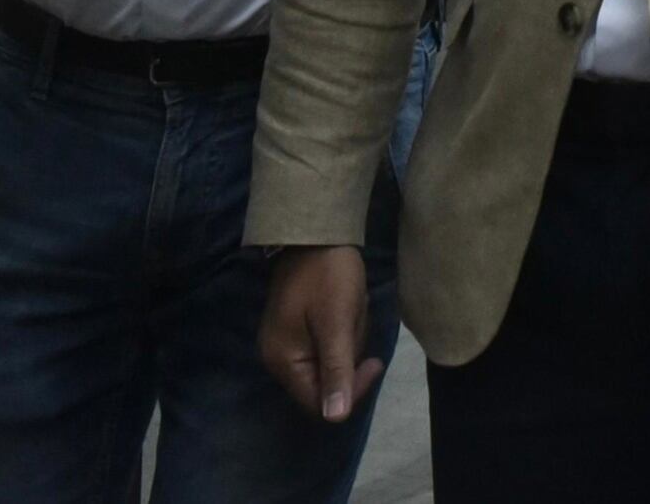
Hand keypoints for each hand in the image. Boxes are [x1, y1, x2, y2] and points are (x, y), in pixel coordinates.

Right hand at [260, 244, 379, 424]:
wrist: (314, 232)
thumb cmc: (328, 275)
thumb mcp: (338, 323)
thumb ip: (336, 370)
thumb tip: (335, 418)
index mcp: (282, 361)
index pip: (320, 403)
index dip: (351, 390)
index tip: (373, 362)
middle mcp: (276, 359)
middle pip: (323, 384)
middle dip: (348, 360)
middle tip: (357, 325)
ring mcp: (283, 343)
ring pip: (327, 365)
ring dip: (346, 344)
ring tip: (352, 311)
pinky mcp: (294, 330)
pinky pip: (323, 347)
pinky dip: (339, 334)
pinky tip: (346, 310)